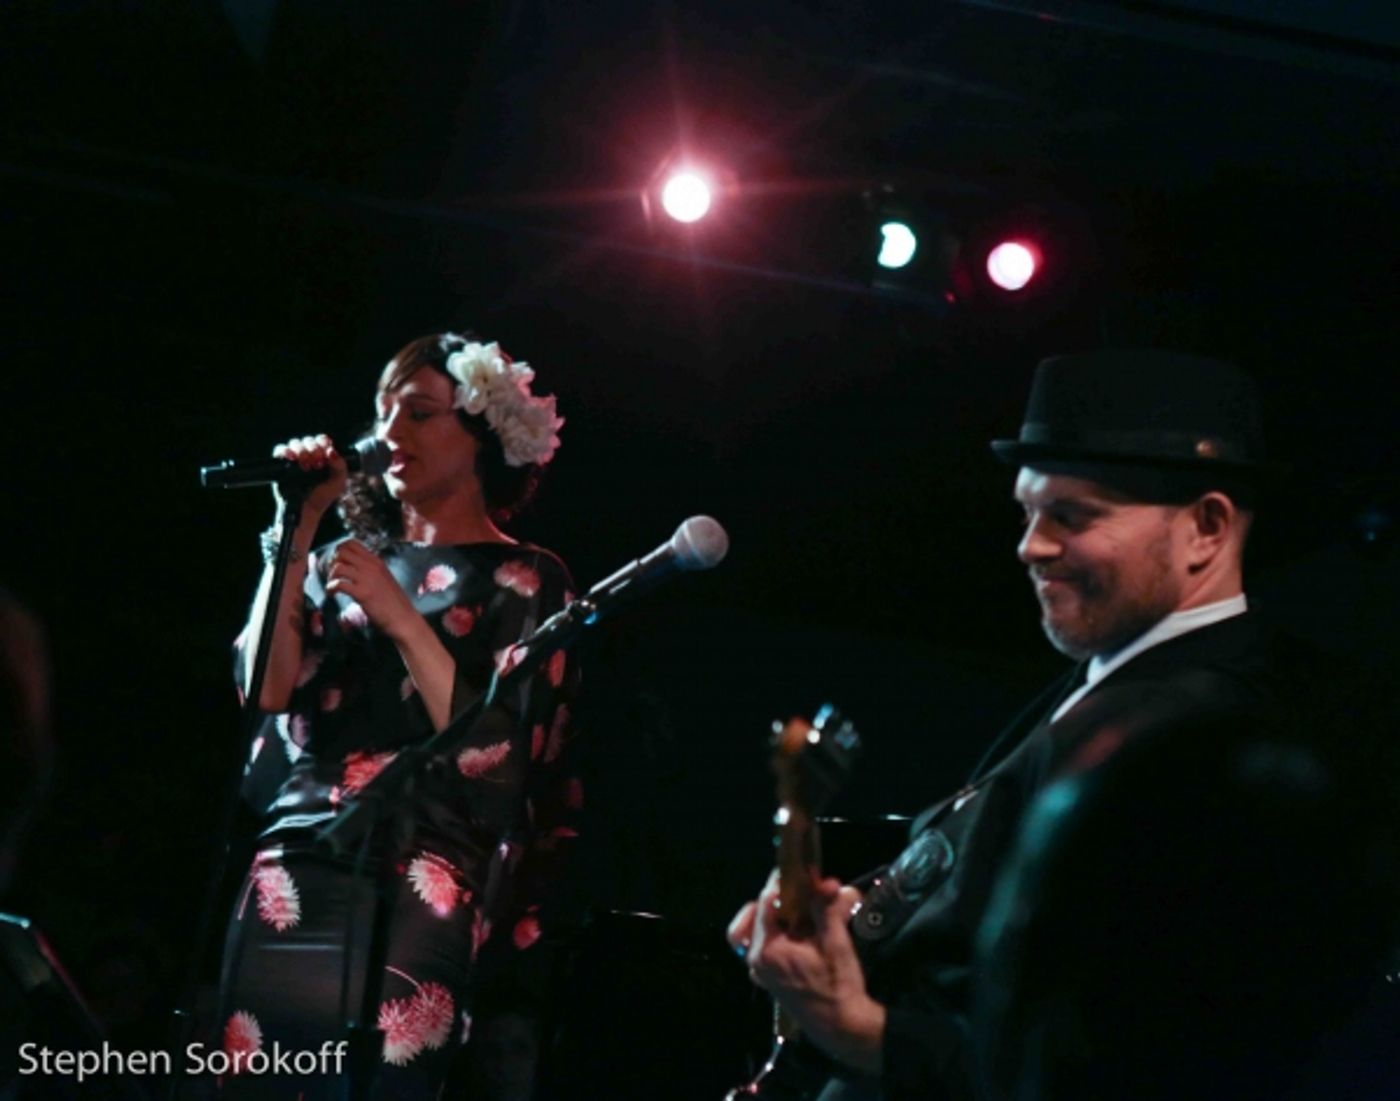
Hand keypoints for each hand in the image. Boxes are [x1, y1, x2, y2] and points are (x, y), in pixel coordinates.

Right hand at [273, 434, 347, 518]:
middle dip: (314, 449)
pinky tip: (292, 459)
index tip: (326, 453)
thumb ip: (340, 466)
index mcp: (322, 456)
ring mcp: (294, 459)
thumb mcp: (338, 482)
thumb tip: (332, 451)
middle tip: (317, 464)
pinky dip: (285, 451)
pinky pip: (280, 450)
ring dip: (302, 451)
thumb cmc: (322, 496)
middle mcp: (308, 455)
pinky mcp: (281, 464)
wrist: (307, 510)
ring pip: (295, 443)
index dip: (323, 443)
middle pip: (308, 440)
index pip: (321, 440)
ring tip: (306, 467)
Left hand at [325, 540, 418, 639]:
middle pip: (341, 552)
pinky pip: (339, 584)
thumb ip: (371, 569)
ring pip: (338, 567)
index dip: (339, 551)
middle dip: (332, 562)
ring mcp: (367, 579)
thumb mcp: (384, 577)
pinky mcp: (363, 593)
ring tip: (332, 586)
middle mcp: (371, 566)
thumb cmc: (394, 601)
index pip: (352, 543)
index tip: (337, 562)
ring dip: (330, 576)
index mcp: (376, 561)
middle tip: (333, 574)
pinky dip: (331, 588)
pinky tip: (332, 593)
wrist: (403, 618)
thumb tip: (354, 567)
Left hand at [727, 873, 885, 1073]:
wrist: (842, 1027)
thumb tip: (828, 882)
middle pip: (748, 920)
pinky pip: (762, 951)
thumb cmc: (838, 986)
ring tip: (794, 913)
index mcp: (767, 950)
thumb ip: (827, 908)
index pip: (764, 902)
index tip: (799, 871)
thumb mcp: (835, 942)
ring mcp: (761, 973)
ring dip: (770, 920)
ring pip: (751, 936)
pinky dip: (775, 937)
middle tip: (790, 894)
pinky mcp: (771, 981)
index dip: (781, 882)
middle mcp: (756, 962)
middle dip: (767, 903)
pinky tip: (799, 935)